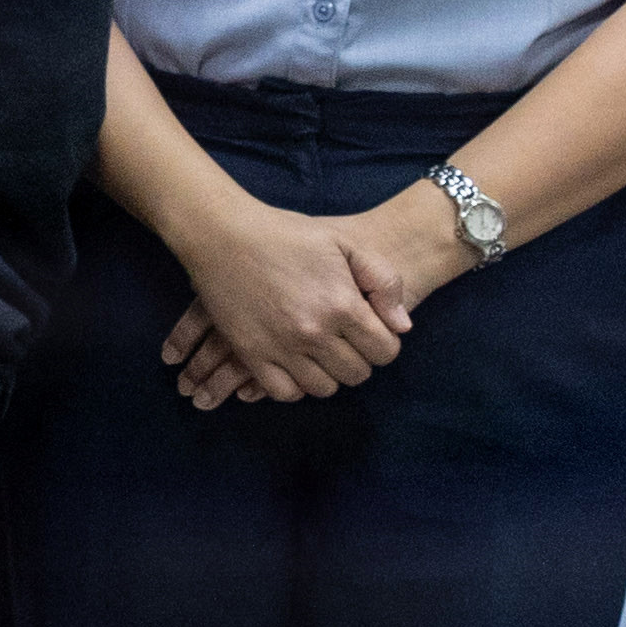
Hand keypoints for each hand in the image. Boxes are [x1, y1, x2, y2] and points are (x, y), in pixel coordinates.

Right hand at [164, 201, 417, 407]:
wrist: (223, 234)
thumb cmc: (287, 234)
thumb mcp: (346, 242)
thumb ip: (384, 281)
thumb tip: (402, 326)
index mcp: (342, 305)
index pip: (385, 352)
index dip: (384, 342)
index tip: (369, 329)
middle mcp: (314, 333)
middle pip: (357, 374)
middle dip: (358, 358)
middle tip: (344, 338)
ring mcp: (281, 347)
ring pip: (324, 389)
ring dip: (328, 374)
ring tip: (320, 351)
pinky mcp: (251, 355)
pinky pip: (285, 392)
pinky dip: (295, 385)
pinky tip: (295, 362)